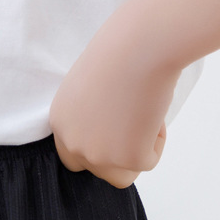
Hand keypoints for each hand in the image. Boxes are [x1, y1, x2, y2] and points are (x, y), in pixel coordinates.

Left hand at [48, 5, 182, 188]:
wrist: (142, 44)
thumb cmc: (123, 51)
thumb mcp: (92, 85)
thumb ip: (92, 114)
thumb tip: (112, 131)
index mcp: (61, 122)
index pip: (72, 156)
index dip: (97, 150)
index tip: (117, 137)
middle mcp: (73, 143)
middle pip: (98, 171)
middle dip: (118, 156)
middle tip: (135, 129)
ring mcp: (98, 155)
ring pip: (123, 174)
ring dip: (138, 151)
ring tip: (144, 116)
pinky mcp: (127, 159)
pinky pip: (149, 161)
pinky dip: (158, 140)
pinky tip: (154, 110)